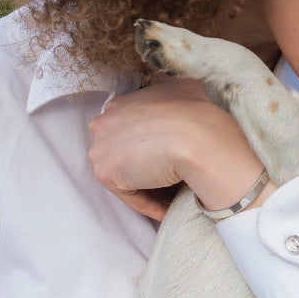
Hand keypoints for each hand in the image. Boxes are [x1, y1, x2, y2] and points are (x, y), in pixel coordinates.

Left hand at [88, 78, 267, 219]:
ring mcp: (100, 146)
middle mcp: (104, 121)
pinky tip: (167, 210)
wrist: (198, 135)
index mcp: (121, 102)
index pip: (129, 131)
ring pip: (125, 173)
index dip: (150, 147)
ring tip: (171, 199)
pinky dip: (149, 203)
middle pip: (122, 152)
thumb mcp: (185, 87)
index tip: (169, 159)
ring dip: (147, 186)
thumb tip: (181, 92)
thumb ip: (172, 91)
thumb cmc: (198, 112)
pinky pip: (128, 193)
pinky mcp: (104, 172)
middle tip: (170, 181)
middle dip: (144, 166)